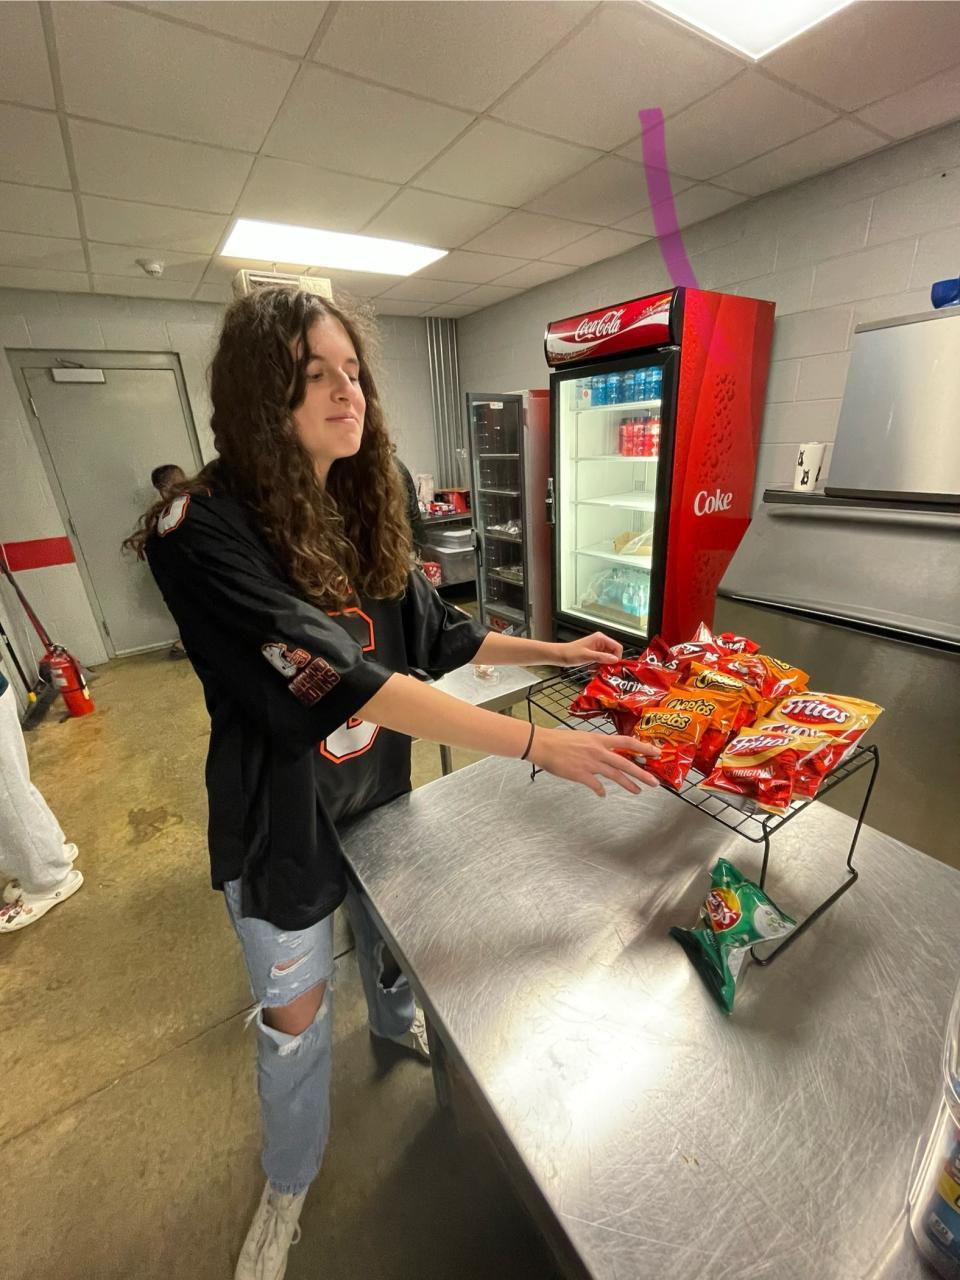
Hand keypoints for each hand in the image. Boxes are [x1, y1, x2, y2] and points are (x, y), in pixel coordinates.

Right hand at [529, 726, 659, 796]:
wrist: (542, 744)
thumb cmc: (559, 740)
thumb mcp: (582, 737)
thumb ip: (596, 746)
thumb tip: (605, 753)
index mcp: (599, 739)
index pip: (627, 742)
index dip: (643, 747)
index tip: (655, 752)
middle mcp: (598, 751)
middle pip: (625, 762)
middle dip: (642, 773)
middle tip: (654, 782)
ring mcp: (590, 763)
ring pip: (615, 775)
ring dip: (628, 784)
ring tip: (638, 791)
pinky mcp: (580, 774)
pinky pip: (596, 785)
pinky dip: (600, 791)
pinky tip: (602, 794)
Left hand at [554, 631, 622, 666]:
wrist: (559, 655)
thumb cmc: (570, 653)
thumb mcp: (587, 656)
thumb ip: (602, 657)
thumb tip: (615, 660)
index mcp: (600, 638)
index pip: (617, 647)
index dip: (617, 657)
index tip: (614, 667)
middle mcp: (600, 642)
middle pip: (613, 653)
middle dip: (610, 663)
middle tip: (605, 671)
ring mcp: (597, 648)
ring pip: (607, 658)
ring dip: (603, 666)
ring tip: (596, 672)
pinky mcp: (593, 653)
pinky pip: (601, 661)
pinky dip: (598, 667)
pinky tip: (592, 671)